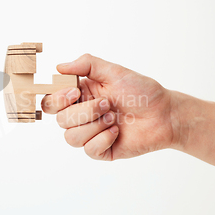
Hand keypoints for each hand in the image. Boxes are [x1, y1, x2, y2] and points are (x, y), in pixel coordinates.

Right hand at [42, 54, 178, 160]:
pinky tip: (117, 132)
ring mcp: (90, 134)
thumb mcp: (114, 71)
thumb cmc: (141, 91)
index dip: (57, 99)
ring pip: (71, 137)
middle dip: (85, 112)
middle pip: (60, 120)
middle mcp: (81, 115)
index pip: (51, 102)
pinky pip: (88, 149)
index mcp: (80, 96)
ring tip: (114, 118)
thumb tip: (59, 66)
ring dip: (94, 125)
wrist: (164, 114)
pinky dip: (103, 139)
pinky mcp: (100, 150)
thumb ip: (86, 64)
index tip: (75, 92)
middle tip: (108, 104)